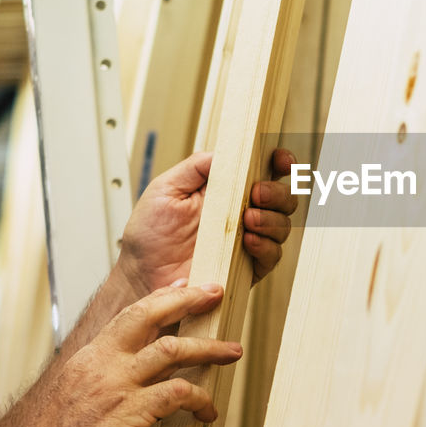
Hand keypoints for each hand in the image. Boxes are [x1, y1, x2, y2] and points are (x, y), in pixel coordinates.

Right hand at [4, 284, 240, 426]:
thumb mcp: (74, 398)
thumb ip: (102, 381)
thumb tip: (131, 378)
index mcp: (90, 358)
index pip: (129, 314)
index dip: (161, 297)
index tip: (185, 285)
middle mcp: (102, 365)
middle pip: (148, 315)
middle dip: (187, 300)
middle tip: (214, 294)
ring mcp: (115, 387)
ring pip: (172, 350)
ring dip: (209, 349)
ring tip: (233, 352)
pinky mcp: (128, 414)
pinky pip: (176, 393)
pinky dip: (200, 399)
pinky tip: (208, 412)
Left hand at [115, 149, 299, 296]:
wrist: (142, 274)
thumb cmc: (150, 234)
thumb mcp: (166, 189)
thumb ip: (195, 167)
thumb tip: (225, 152)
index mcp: (228, 189)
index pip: (266, 171)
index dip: (280, 162)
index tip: (280, 160)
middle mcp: (244, 213)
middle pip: (283, 197)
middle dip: (277, 192)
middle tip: (257, 193)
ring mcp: (249, 240)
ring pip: (283, 225)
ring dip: (271, 219)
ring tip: (248, 220)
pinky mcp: (248, 267)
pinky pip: (272, 256)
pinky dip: (266, 246)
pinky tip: (248, 241)